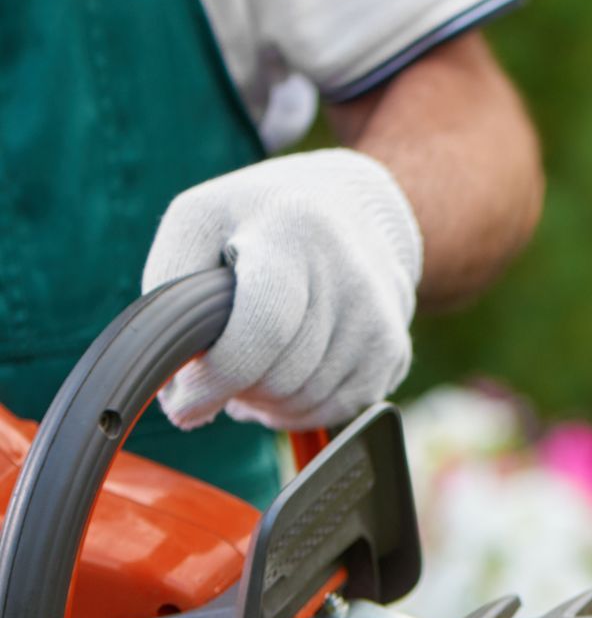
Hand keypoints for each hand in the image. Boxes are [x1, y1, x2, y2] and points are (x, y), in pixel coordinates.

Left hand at [142, 149, 423, 430]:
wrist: (348, 208)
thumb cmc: (256, 219)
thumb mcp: (197, 222)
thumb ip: (170, 293)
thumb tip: (177, 385)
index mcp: (291, 232)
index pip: (262, 331)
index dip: (216, 380)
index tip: (182, 402)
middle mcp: (348, 273)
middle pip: (283, 376)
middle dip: (236, 390)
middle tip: (215, 373)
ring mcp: (379, 315)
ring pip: (309, 400)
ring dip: (267, 403)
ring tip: (249, 371)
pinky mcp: (394, 347)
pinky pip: (339, 409)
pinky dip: (301, 410)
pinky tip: (283, 380)